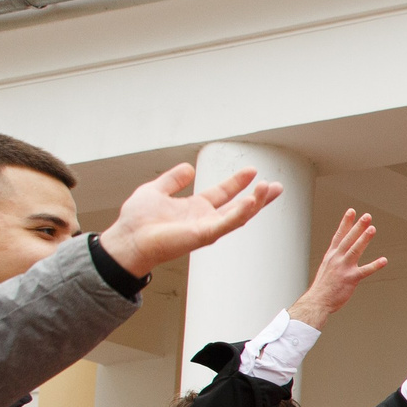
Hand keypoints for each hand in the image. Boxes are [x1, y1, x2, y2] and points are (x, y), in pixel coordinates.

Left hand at [94, 162, 283, 279]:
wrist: (128, 238)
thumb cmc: (137, 220)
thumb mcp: (156, 190)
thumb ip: (173, 180)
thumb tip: (188, 168)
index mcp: (196, 208)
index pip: (223, 194)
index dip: (238, 182)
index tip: (252, 171)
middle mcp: (205, 219)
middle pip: (239, 206)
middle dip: (259, 197)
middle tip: (278, 187)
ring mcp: (207, 228)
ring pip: (239, 215)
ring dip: (256, 203)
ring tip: (269, 189)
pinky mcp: (204, 235)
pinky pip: (227, 223)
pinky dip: (240, 213)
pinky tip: (250, 202)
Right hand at [285, 211, 388, 328]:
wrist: (318, 301)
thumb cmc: (324, 287)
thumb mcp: (327, 268)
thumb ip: (335, 258)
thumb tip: (340, 251)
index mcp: (331, 255)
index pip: (339, 235)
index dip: (346, 222)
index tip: (352, 211)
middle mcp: (336, 258)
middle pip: (348, 239)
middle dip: (357, 226)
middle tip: (367, 216)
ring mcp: (343, 268)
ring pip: (355, 250)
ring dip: (364, 239)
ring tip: (373, 229)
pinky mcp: (350, 279)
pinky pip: (365, 271)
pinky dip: (375, 265)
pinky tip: (384, 260)